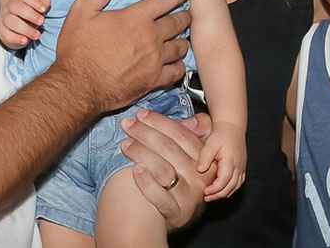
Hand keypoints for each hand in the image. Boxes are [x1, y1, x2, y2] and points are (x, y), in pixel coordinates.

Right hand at [0, 0, 50, 48]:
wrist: (14, 26)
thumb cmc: (29, 15)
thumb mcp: (37, 9)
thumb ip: (43, 5)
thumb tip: (47, 1)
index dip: (35, 2)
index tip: (44, 9)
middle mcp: (10, 6)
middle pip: (17, 7)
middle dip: (30, 15)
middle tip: (42, 22)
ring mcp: (3, 18)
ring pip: (11, 21)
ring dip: (25, 29)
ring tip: (37, 35)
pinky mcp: (0, 30)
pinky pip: (6, 34)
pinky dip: (16, 38)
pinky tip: (25, 41)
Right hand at [54, 0, 200, 112]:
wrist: (77, 88)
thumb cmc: (78, 49)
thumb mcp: (83, 9)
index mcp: (137, 18)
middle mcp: (151, 38)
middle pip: (179, 21)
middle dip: (184, 15)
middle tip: (184, 13)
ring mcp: (154, 61)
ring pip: (181, 46)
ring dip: (182, 39)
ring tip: (178, 37)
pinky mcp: (153, 81)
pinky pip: (177, 71)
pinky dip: (179, 65)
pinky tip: (174, 62)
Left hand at [120, 109, 215, 230]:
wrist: (180, 216)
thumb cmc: (182, 178)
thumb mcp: (190, 156)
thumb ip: (188, 136)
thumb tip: (192, 120)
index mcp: (204, 159)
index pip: (181, 134)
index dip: (159, 121)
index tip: (141, 114)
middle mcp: (200, 177)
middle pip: (170, 149)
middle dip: (145, 133)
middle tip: (127, 124)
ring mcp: (190, 196)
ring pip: (163, 169)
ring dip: (141, 153)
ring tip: (125, 144)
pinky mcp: (177, 214)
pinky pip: (160, 197)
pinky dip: (146, 182)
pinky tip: (135, 170)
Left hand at [197, 121, 245, 200]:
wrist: (232, 126)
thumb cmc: (221, 134)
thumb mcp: (211, 143)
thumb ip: (205, 156)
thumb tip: (200, 170)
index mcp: (231, 161)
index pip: (224, 181)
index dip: (214, 189)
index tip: (205, 192)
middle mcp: (238, 166)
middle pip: (230, 187)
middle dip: (218, 195)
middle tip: (206, 198)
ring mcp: (242, 167)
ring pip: (235, 187)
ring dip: (224, 193)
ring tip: (212, 196)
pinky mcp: (242, 167)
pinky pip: (238, 182)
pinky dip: (230, 188)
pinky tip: (221, 189)